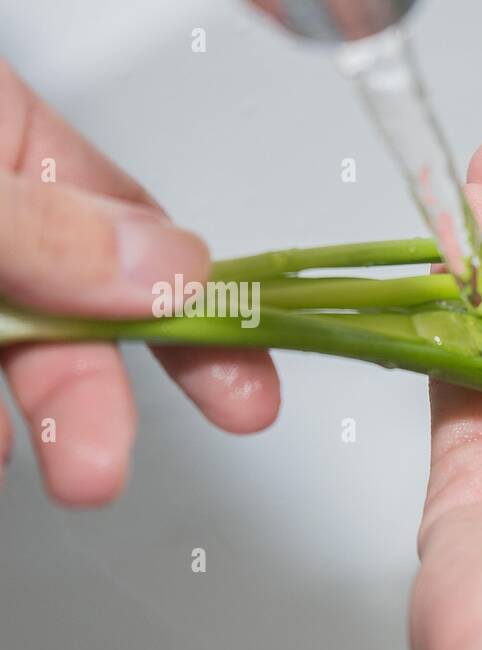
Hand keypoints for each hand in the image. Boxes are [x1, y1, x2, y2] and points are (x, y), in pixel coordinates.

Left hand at [0, 62, 279, 504]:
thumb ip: (48, 224)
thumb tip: (175, 273)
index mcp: (4, 135)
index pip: (133, 228)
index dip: (203, 310)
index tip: (246, 386)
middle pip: (74, 310)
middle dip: (99, 396)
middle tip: (106, 469)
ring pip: (13, 352)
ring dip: (37, 420)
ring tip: (50, 471)